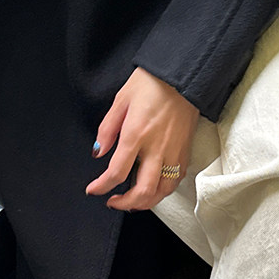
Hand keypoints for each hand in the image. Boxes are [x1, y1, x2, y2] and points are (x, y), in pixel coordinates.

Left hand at [86, 67, 198, 210]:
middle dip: (124, 203)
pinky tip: (152, 188)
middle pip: (142, 191)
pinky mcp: (185, 151)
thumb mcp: (121, 100)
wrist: (183, 75)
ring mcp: (174, 152)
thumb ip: (107, 129)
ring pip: (162, 191)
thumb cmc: (151, 83)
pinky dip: (162, 190)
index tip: (93, 190)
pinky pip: (175, 180)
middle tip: (113, 202)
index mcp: (136, 134)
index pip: (116, 173)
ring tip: (132, 200)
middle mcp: (156, 148)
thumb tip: (98, 152)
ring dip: (145, 202)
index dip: (101, 187)